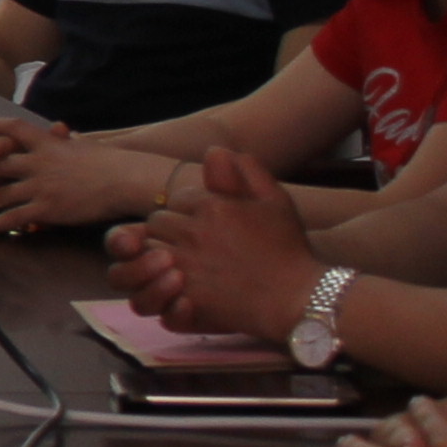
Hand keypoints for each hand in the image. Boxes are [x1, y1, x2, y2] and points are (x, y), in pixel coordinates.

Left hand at [0, 111, 163, 236]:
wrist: (127, 178)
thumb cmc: (113, 164)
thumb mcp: (83, 148)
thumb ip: (65, 147)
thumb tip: (61, 141)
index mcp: (47, 143)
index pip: (13, 128)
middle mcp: (37, 162)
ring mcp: (39, 186)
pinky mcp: (45, 209)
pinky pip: (10, 219)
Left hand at [116, 145, 323, 339]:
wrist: (297, 298)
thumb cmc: (288, 248)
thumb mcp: (276, 201)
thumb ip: (246, 170)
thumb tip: (214, 149)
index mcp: (212, 206)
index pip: (177, 199)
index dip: (188, 211)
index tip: (205, 225)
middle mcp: (194, 232)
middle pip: (157, 222)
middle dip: (170, 231)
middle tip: (192, 246)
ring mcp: (187, 265)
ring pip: (149, 250)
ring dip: (159, 256)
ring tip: (182, 265)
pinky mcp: (184, 296)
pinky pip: (152, 283)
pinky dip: (160, 284)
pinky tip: (180, 286)